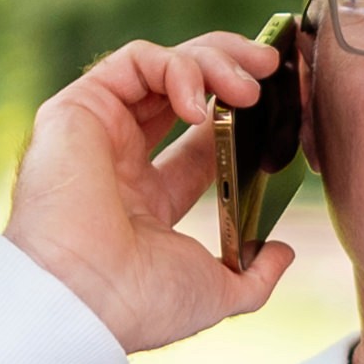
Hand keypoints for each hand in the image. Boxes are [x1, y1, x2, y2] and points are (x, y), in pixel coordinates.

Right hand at [6, 28, 307, 356]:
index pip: (203, 143)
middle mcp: (119, 160)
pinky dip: (177, 67)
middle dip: (233, 69)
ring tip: (249, 87)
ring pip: (162, 66)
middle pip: (183, 90)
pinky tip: (200, 105)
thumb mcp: (217, 291)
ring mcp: (97, 130)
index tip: (287, 109)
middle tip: (273, 68)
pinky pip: (135, 62)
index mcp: (147, 201)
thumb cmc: (139, 302)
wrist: (84, 299)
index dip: (245, 119)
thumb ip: (254, 275)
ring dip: (214, 61)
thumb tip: (282, 254)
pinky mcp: (77, 108)